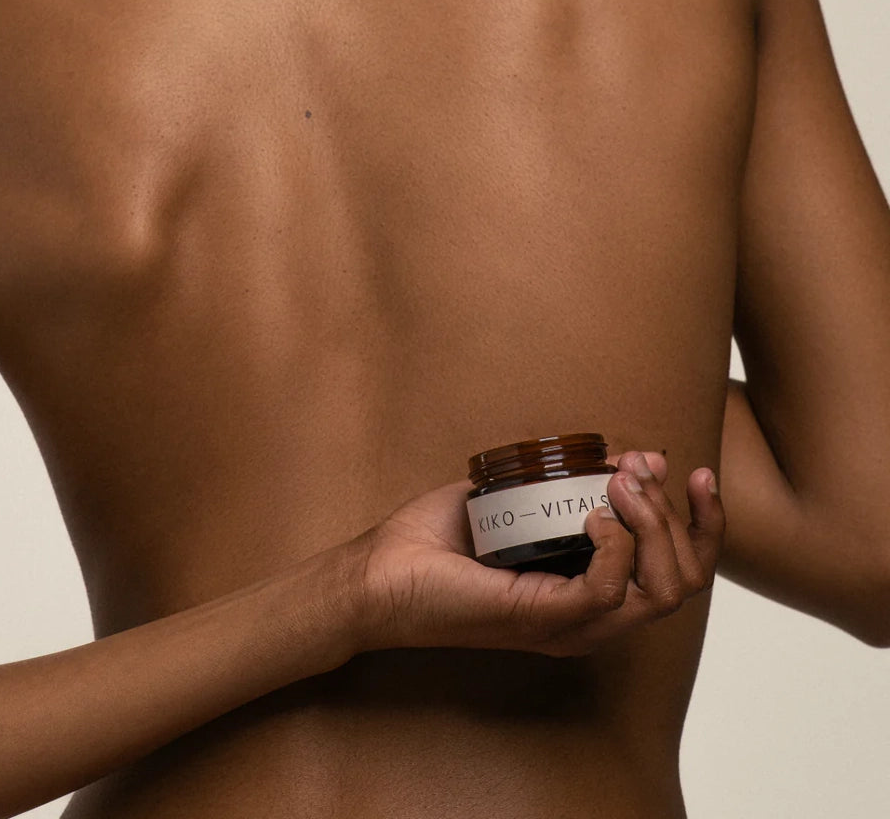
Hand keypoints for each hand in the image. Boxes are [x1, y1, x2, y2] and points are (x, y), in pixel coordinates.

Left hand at [351, 451, 723, 656]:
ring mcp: (570, 623)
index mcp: (589, 592)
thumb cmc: (439, 541)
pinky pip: (608, 589)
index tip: (690, 472)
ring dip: (652, 523)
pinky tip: (593, 511)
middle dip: (677, 514)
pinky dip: (615, 544)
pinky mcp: (544, 618)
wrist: (381, 571)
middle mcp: (590, 616)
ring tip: (618, 483)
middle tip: (639, 469)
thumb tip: (630, 458)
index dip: (701, 522)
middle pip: (684, 582)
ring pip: (663, 590)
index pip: (681, 574)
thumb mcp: (518, 499)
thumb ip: (571, 481)